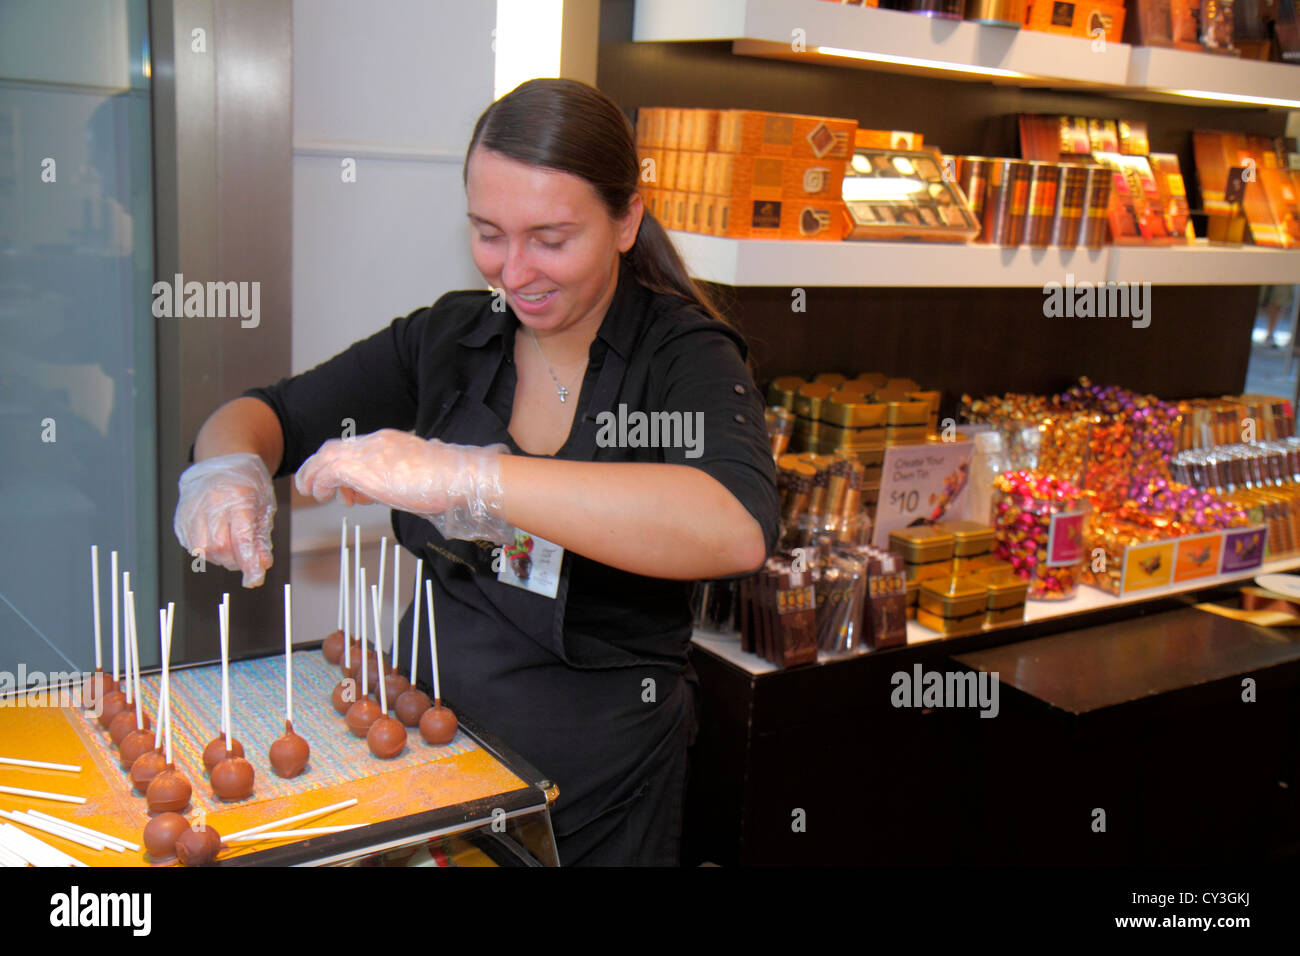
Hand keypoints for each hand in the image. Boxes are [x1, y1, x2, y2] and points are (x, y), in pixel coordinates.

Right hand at [174, 452, 275, 586]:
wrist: (222, 460)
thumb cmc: (248, 483)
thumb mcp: (264, 506)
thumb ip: (261, 537)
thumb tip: (261, 565)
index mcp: (237, 495)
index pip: (241, 537)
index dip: (248, 562)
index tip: (255, 578)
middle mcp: (210, 502)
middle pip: (218, 547)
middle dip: (234, 561)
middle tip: (245, 558)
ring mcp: (192, 509)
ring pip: (202, 550)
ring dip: (219, 558)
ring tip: (231, 547)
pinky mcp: (180, 517)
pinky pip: (191, 545)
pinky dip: (206, 551)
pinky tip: (216, 541)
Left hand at [295, 430, 511, 541]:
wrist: (457, 477)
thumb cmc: (448, 481)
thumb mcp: (419, 475)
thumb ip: (401, 478)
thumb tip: (397, 488)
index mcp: (390, 440)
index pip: (356, 446)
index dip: (343, 464)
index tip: (346, 487)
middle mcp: (375, 441)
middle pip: (334, 447)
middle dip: (319, 466)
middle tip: (315, 486)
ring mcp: (367, 452)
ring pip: (325, 456)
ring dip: (313, 474)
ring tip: (310, 492)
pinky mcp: (361, 468)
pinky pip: (328, 472)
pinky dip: (319, 482)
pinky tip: (320, 496)